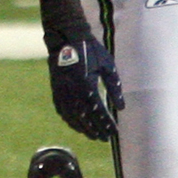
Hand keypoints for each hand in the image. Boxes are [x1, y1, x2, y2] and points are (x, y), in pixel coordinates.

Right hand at [46, 25, 122, 141]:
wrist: (66, 39)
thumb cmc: (91, 51)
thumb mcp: (108, 66)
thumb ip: (114, 88)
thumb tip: (121, 108)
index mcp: (87, 85)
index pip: (98, 112)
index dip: (106, 124)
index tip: (114, 133)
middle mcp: (73, 92)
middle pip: (85, 118)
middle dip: (96, 130)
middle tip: (105, 139)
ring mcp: (62, 92)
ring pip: (72, 117)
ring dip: (83, 129)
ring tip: (93, 136)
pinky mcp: (55, 91)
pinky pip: (62, 112)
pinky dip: (70, 121)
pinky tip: (77, 126)